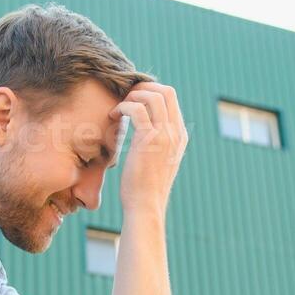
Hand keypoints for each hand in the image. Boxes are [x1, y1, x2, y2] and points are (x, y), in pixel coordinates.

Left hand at [111, 82, 188, 219]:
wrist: (146, 206)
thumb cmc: (145, 188)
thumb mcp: (157, 162)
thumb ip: (157, 144)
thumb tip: (144, 135)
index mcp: (180, 136)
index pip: (172, 101)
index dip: (152, 93)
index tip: (134, 100)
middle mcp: (176, 132)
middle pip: (167, 91)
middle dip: (144, 87)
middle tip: (126, 97)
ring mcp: (165, 135)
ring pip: (154, 96)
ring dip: (133, 95)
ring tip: (119, 108)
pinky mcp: (149, 140)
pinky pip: (137, 109)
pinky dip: (124, 107)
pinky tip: (113, 116)